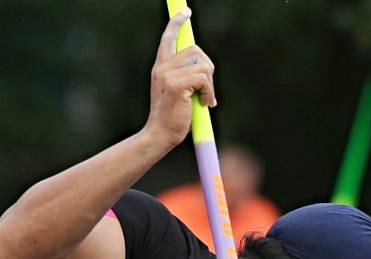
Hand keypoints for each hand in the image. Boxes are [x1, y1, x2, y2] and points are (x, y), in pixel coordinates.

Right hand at [144, 9, 216, 150]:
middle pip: (195, 51)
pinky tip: (206, 104)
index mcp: (161, 67)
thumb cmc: (173, 119)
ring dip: (210, 84)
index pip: (169, 38)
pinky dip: (210, 92)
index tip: (185, 11)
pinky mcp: (176, 85)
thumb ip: (186, 78)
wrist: (160, 136)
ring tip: (206, 100)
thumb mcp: (178, 94)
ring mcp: (168, 74)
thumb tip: (204, 70)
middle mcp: (162, 66)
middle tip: (208, 91)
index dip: (177, 22)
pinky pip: (203, 78)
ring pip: (202, 65)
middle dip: (208, 69)